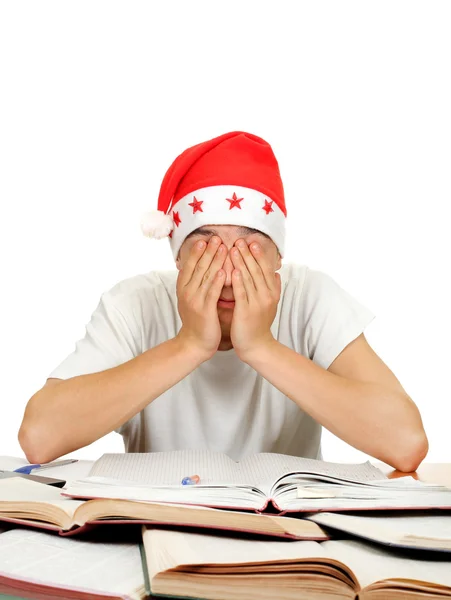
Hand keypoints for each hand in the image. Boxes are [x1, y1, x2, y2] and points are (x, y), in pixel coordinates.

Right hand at [176, 236, 226, 360]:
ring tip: (223, 248)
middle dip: (208, 251)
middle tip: (217, 238)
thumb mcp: (191, 299)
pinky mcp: (204, 310)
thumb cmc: (197, 320)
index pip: (190, 265)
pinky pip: (211, 292)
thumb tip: (200, 268)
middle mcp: (187, 292)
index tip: (206, 239)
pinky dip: (217, 281)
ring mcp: (194, 301)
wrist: (194, 343)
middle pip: (198, 267)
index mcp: (183, 288)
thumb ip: (195, 284)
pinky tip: (224, 270)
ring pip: (205, 277)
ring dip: (215, 261)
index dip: (197, 252)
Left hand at [230, 240, 280, 360]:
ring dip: (241, 262)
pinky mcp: (246, 311)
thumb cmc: (259, 324)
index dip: (259, 255)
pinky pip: (242, 293)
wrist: (257, 346)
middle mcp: (267, 295)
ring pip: (249, 279)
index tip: (252, 242)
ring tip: (234, 249)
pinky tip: (233, 270)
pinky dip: (238, 281)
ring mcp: (257, 303)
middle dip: (249, 254)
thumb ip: (274, 288)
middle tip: (240, 240)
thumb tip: (277, 273)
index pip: (266, 269)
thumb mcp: (270, 304)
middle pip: (257, 270)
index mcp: (272, 292)